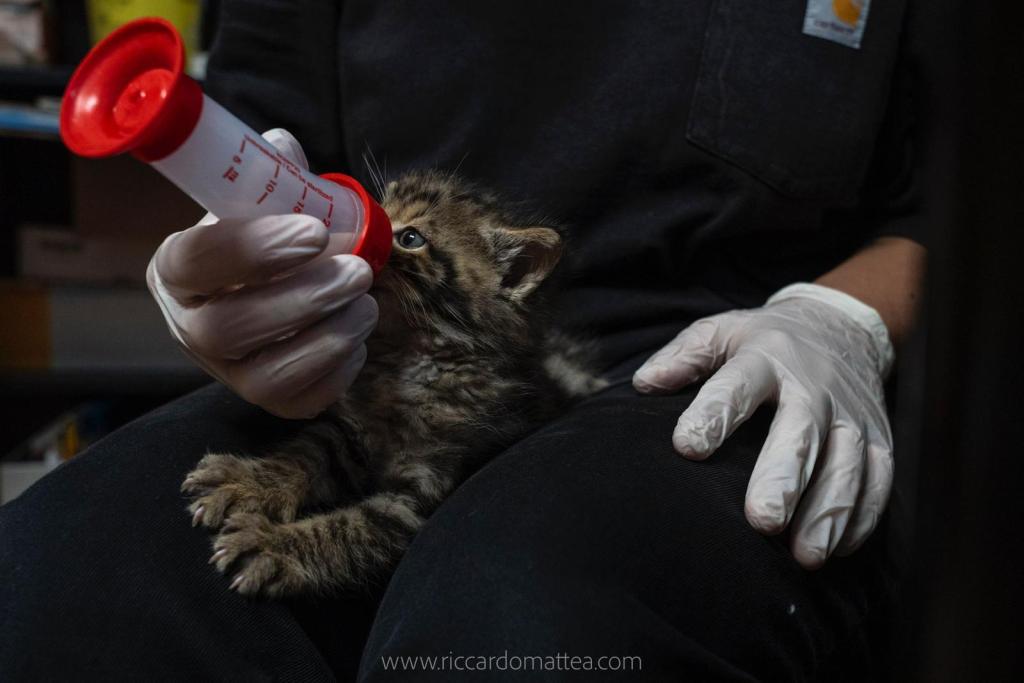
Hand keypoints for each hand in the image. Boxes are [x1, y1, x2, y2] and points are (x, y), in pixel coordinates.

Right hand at [147, 128, 377, 418]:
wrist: (275, 289)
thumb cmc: (268, 241)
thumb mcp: (262, 202)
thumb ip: (272, 175)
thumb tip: (284, 148)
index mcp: (177, 268)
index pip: (195, 261)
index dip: (253, 248)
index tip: (314, 231)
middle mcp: (191, 327)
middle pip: (229, 329)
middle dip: (304, 299)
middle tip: (359, 271)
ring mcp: (228, 372)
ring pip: (266, 376)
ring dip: (328, 338)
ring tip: (367, 304)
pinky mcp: (269, 402)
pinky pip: (300, 402)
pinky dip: (338, 372)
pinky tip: (356, 339)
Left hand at [633, 284, 894, 568]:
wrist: (840, 326)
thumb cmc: (763, 341)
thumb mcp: (720, 332)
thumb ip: (683, 357)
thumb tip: (643, 382)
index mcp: (766, 356)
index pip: (737, 386)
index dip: (712, 415)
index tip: (686, 447)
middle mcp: (813, 384)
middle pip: (801, 432)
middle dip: (783, 478)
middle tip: (761, 521)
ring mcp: (851, 413)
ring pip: (847, 464)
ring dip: (828, 512)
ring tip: (804, 555)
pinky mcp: (880, 437)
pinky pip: (879, 480)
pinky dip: (863, 517)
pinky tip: (838, 549)